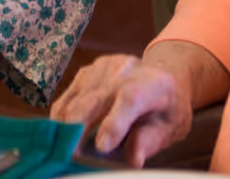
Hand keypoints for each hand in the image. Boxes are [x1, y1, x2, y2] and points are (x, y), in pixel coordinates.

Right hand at [49, 54, 191, 168]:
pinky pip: (66, 98)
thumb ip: (149, 142)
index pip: (130, 99)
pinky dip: (61, 120)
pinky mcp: (85, 72)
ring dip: (65, 128)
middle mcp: (124, 70)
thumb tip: (134, 160)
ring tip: (63, 151)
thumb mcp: (169, 127)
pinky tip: (63, 135)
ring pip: (75, 101)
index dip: (114, 123)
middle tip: (71, 159)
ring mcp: (101, 69)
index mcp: (151, 84)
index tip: (102, 148)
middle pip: (94, 100)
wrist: (162, 74)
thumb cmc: (166, 107)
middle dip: (78, 132)